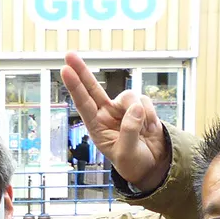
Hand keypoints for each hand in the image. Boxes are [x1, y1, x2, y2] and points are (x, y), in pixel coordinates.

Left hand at [61, 52, 169, 192]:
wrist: (154, 164)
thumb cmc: (134, 163)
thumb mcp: (128, 153)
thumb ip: (129, 131)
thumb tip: (135, 108)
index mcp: (97, 128)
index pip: (83, 104)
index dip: (75, 87)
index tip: (65, 70)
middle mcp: (107, 115)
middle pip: (93, 88)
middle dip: (82, 71)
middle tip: (69, 54)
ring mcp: (122, 109)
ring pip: (129, 95)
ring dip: (139, 111)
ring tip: (144, 130)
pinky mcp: (139, 106)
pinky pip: (145, 101)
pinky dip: (151, 115)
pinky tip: (150, 129)